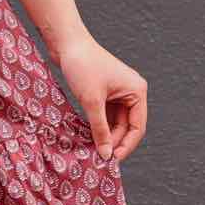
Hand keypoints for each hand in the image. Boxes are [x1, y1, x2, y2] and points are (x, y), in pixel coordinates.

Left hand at [53, 31, 147, 161]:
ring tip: (93, 151)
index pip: (137, 127)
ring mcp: (118, 92)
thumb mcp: (91, 101)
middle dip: (115, 142)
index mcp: (137, 91)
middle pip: (127, 126)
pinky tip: (89, 138)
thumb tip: (106, 154)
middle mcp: (132, 92)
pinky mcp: (105, 92)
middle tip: (100, 159)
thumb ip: (100, 129)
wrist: (66, 43)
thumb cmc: (82, 66)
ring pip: (116, 122)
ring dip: (106, 136)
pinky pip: (106, 115)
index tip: (111, 161)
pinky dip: (99, 126)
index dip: (126, 146)